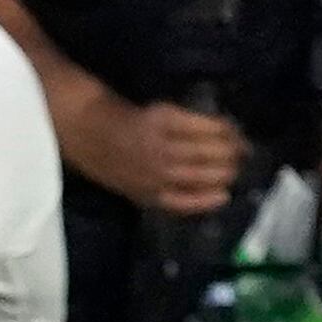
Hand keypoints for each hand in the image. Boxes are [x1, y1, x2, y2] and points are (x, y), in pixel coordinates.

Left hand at [80, 97, 247, 217]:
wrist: (81, 122)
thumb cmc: (99, 154)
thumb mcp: (123, 183)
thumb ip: (153, 190)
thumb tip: (190, 191)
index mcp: (145, 193)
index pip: (185, 202)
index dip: (208, 199)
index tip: (226, 194)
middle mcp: (156, 173)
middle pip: (203, 174)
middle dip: (226, 170)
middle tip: (241, 162)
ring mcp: (160, 146)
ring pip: (205, 150)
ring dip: (229, 147)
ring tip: (240, 144)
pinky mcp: (161, 120)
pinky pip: (198, 125)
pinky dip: (217, 126)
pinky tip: (228, 125)